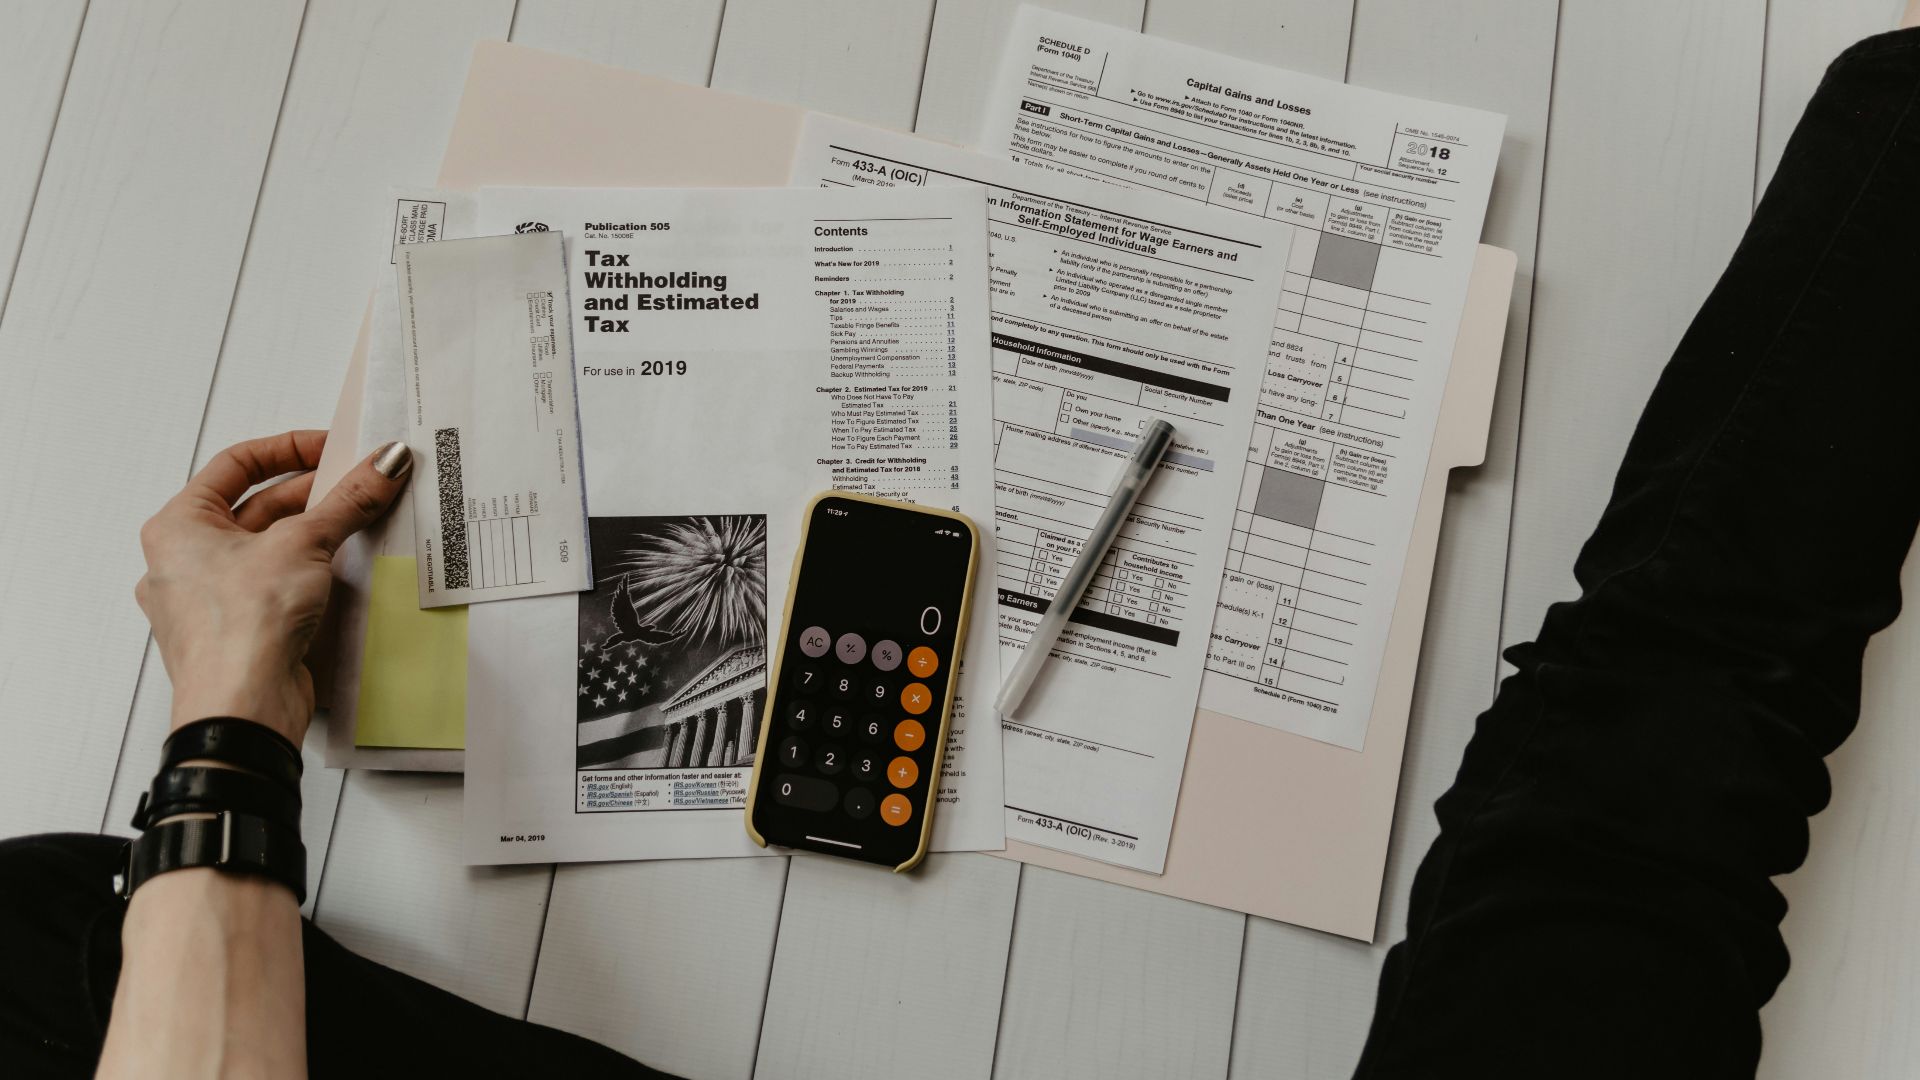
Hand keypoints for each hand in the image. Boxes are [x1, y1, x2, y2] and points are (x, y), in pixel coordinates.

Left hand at [136, 431, 411, 744]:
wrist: (242, 710)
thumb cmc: (239, 631)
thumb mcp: (304, 543)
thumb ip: (348, 500)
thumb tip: (382, 465)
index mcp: (177, 526)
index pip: (236, 464)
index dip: (289, 449)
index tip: (333, 448)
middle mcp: (185, 561)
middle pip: (257, 507)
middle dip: (313, 494)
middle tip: (360, 484)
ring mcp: (211, 600)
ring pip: (269, 549)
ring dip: (315, 533)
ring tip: (359, 521)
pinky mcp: (240, 632)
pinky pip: (277, 586)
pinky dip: (310, 571)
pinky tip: (343, 569)